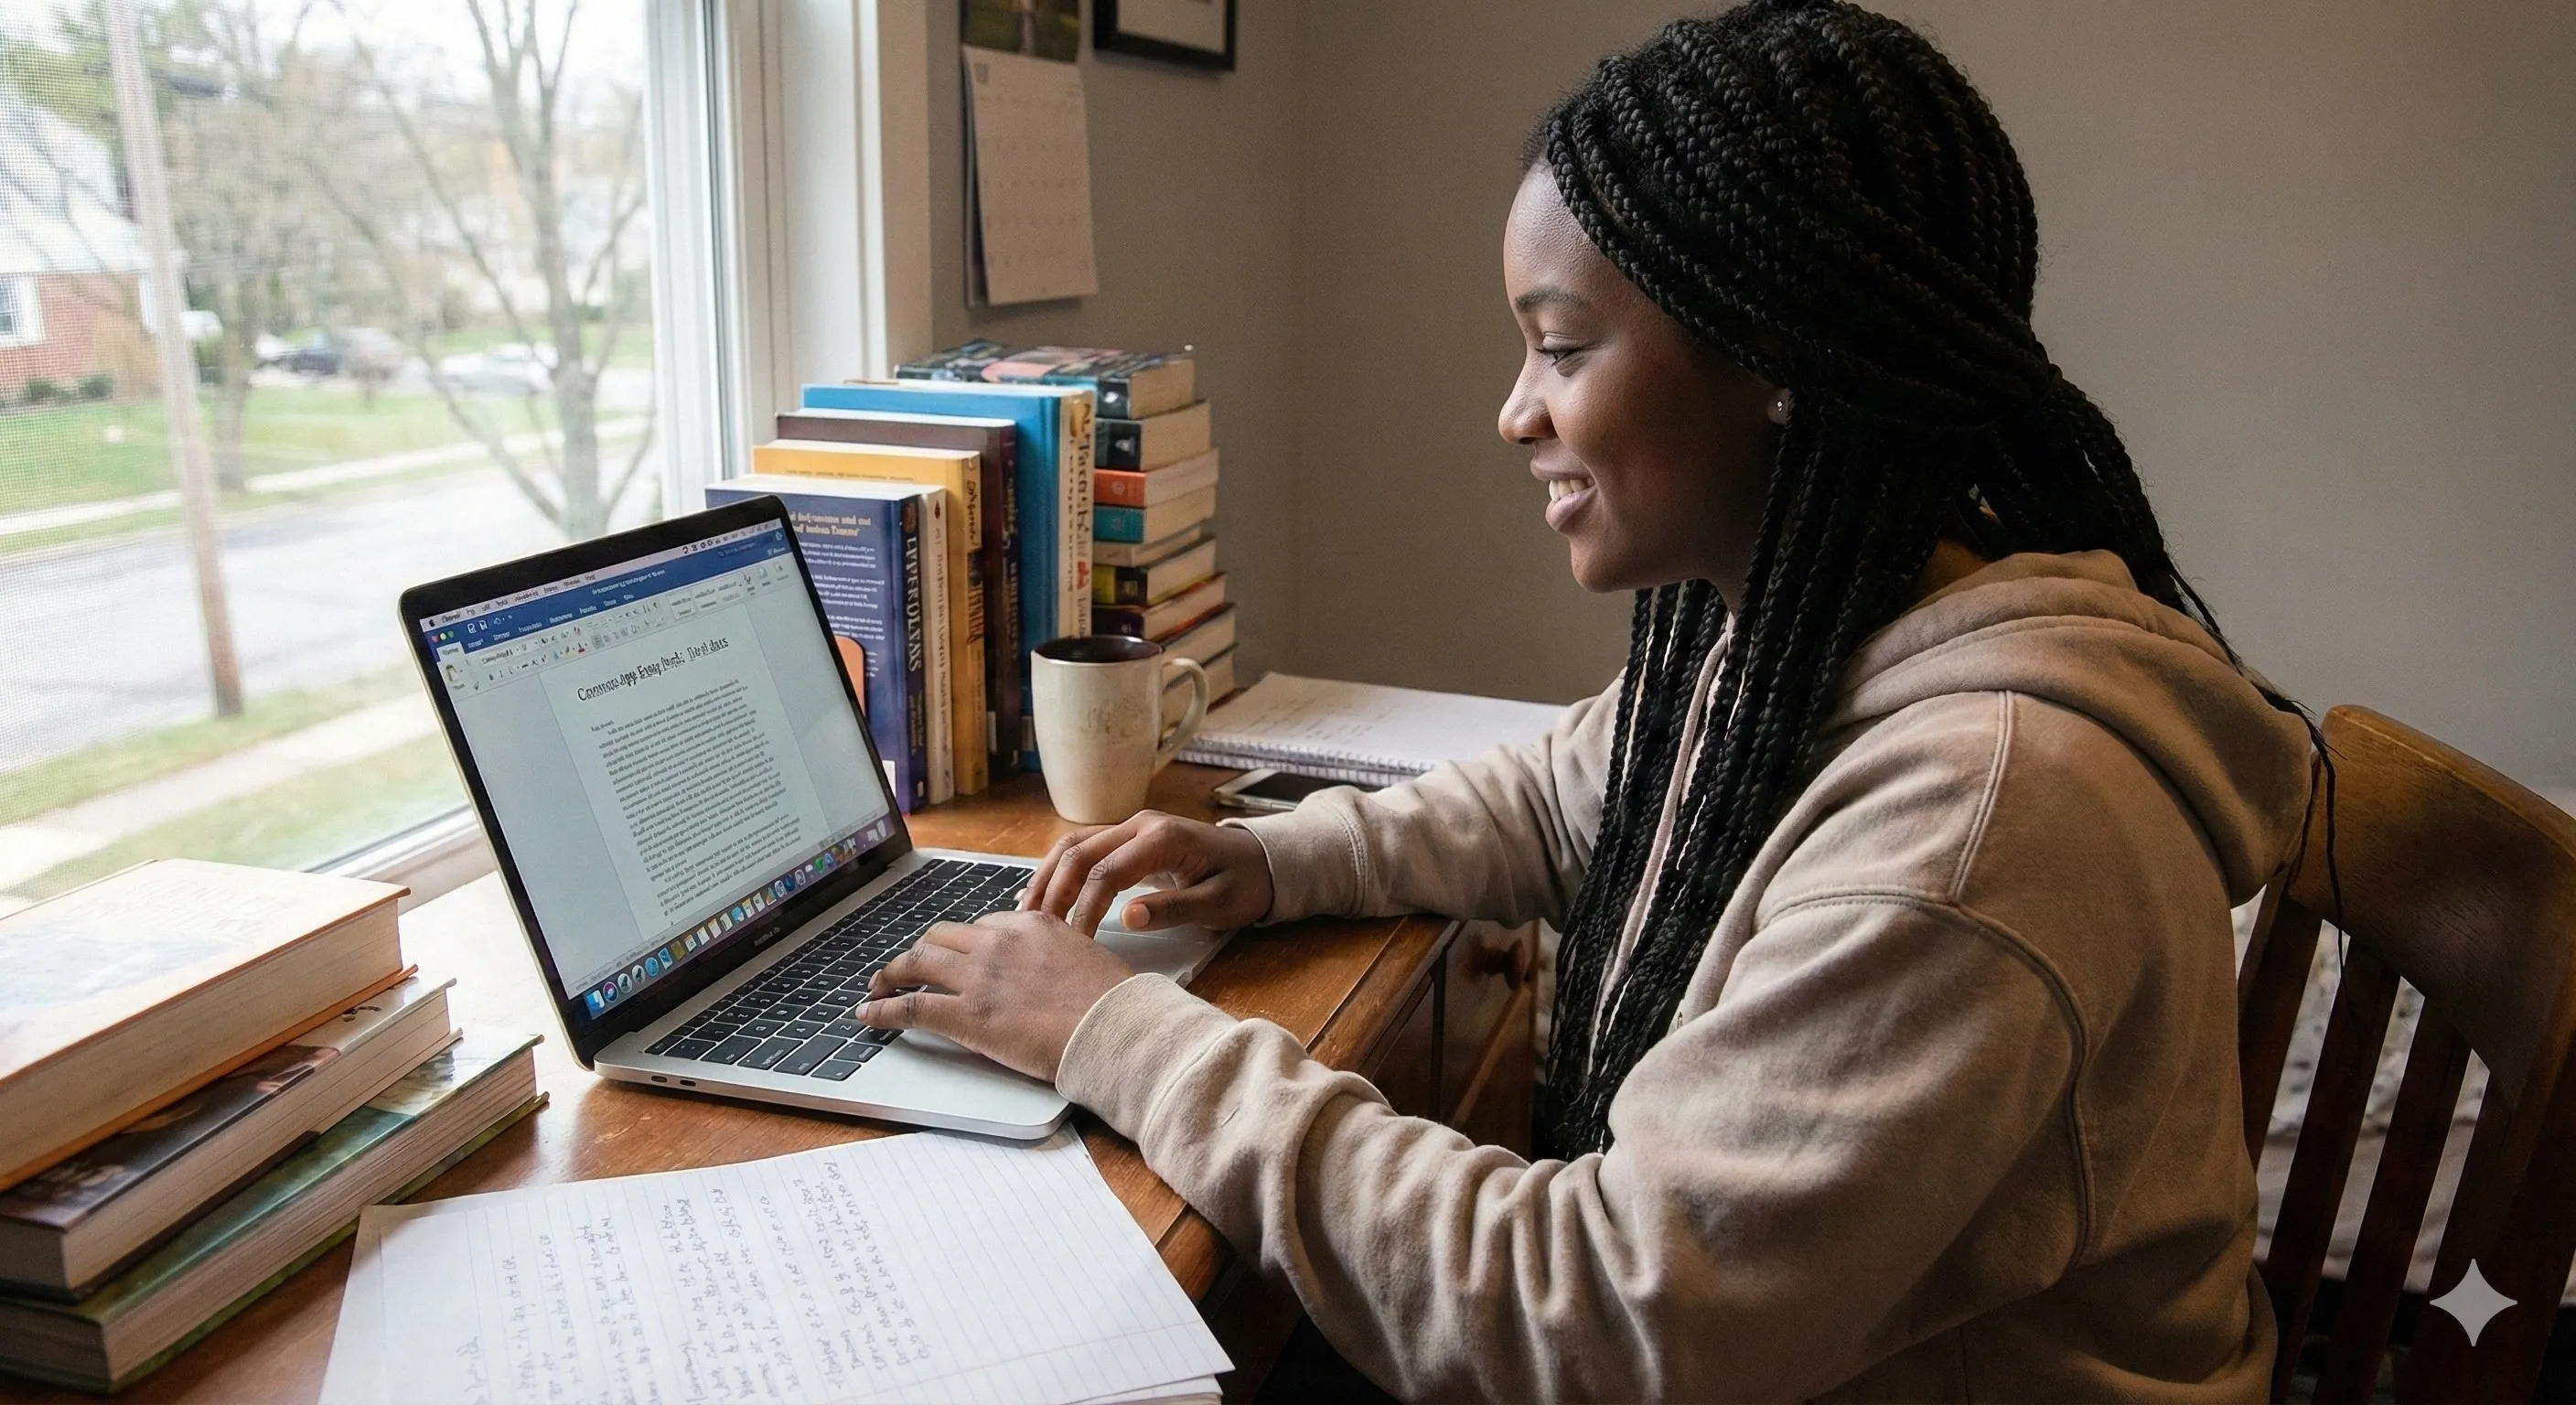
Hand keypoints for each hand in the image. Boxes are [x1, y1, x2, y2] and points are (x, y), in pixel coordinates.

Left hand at [853, 911, 1134, 1080]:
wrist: (1114, 1026)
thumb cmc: (1112, 1000)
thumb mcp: (1085, 956)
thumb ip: (1057, 953)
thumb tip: (1049, 968)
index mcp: (1030, 924)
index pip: (980, 926)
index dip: (961, 945)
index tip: (954, 957)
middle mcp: (997, 943)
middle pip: (940, 938)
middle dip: (918, 952)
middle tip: (905, 968)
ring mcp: (979, 978)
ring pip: (916, 962)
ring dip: (891, 973)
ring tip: (877, 986)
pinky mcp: (967, 1015)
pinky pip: (911, 1006)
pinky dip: (883, 1010)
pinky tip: (869, 1015)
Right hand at [1022, 810, 1273, 935]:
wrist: (1264, 861)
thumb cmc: (1245, 883)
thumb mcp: (1218, 903)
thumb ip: (1173, 909)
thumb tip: (1127, 919)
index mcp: (1161, 838)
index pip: (1106, 873)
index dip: (1085, 909)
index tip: (1076, 945)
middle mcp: (1139, 825)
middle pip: (1079, 851)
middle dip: (1053, 890)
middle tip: (1033, 930)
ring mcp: (1132, 828)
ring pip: (1074, 845)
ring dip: (1048, 877)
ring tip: (1027, 913)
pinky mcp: (1128, 839)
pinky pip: (1084, 849)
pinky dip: (1060, 871)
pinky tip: (1045, 896)